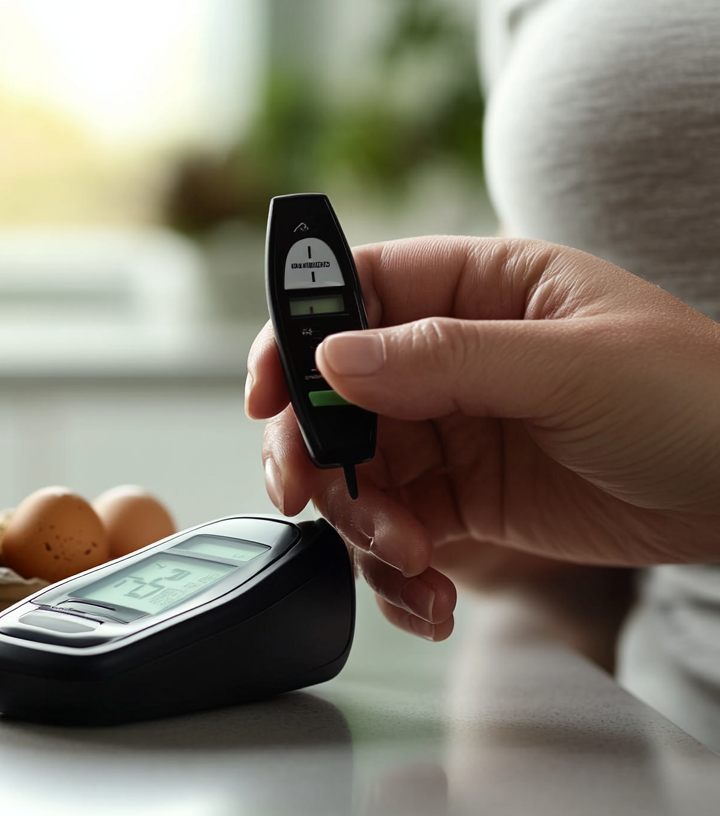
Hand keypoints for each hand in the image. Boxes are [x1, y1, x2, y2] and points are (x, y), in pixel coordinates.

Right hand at [246, 237, 719, 640]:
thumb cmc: (696, 398)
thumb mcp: (573, 365)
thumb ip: (446, 358)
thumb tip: (334, 358)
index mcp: (476, 291)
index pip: (354, 292)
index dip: (295, 333)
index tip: (267, 392)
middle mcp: (449, 359)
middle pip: (332, 394)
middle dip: (312, 449)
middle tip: (310, 493)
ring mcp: (452, 433)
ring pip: (353, 472)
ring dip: (359, 522)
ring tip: (408, 555)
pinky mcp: (464, 503)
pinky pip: (394, 533)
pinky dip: (393, 570)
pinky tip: (426, 594)